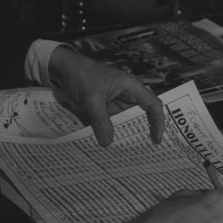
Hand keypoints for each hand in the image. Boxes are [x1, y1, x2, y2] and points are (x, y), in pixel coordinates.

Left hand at [48, 46, 163, 145]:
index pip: (153, 104)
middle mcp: (127, 94)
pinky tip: (112, 145)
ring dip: (129, 134)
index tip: (156, 139)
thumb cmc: (81, 75)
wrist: (63, 68)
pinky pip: (115, 122)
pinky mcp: (107, 108)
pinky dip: (115, 133)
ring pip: (129, 120)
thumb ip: (100, 120)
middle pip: (144, 114)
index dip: (158, 122)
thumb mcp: (91, 98)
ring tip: (131, 153)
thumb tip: (107, 143)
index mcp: (131, 86)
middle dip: (147, 131)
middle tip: (148, 151)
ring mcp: (117, 102)